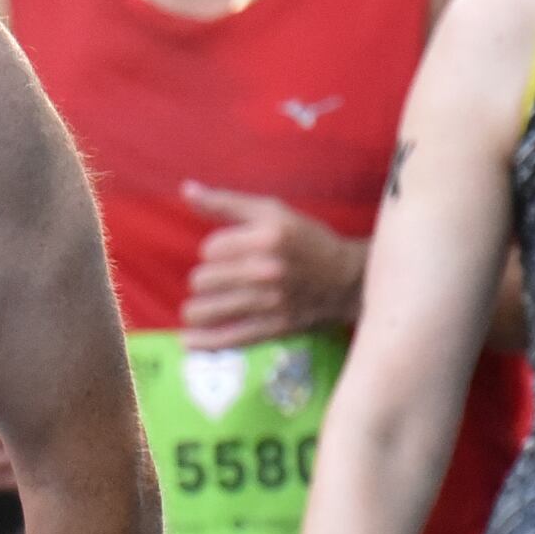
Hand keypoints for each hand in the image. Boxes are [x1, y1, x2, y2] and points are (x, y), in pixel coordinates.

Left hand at [178, 185, 365, 350]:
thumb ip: (226, 202)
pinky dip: (205, 343)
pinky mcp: (275, 328)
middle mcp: (268, 270)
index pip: (210, 249)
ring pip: (207, 311)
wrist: (348, 279)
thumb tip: (187, 190)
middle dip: (204, 280)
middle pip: (203, 280)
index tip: (228, 253)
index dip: (214, 251)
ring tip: (198, 310)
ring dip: (197, 311)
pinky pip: (229, 339)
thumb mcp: (271, 211)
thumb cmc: (305, 240)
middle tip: (218, 281)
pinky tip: (189, 342)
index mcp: (267, 237)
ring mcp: (271, 302)